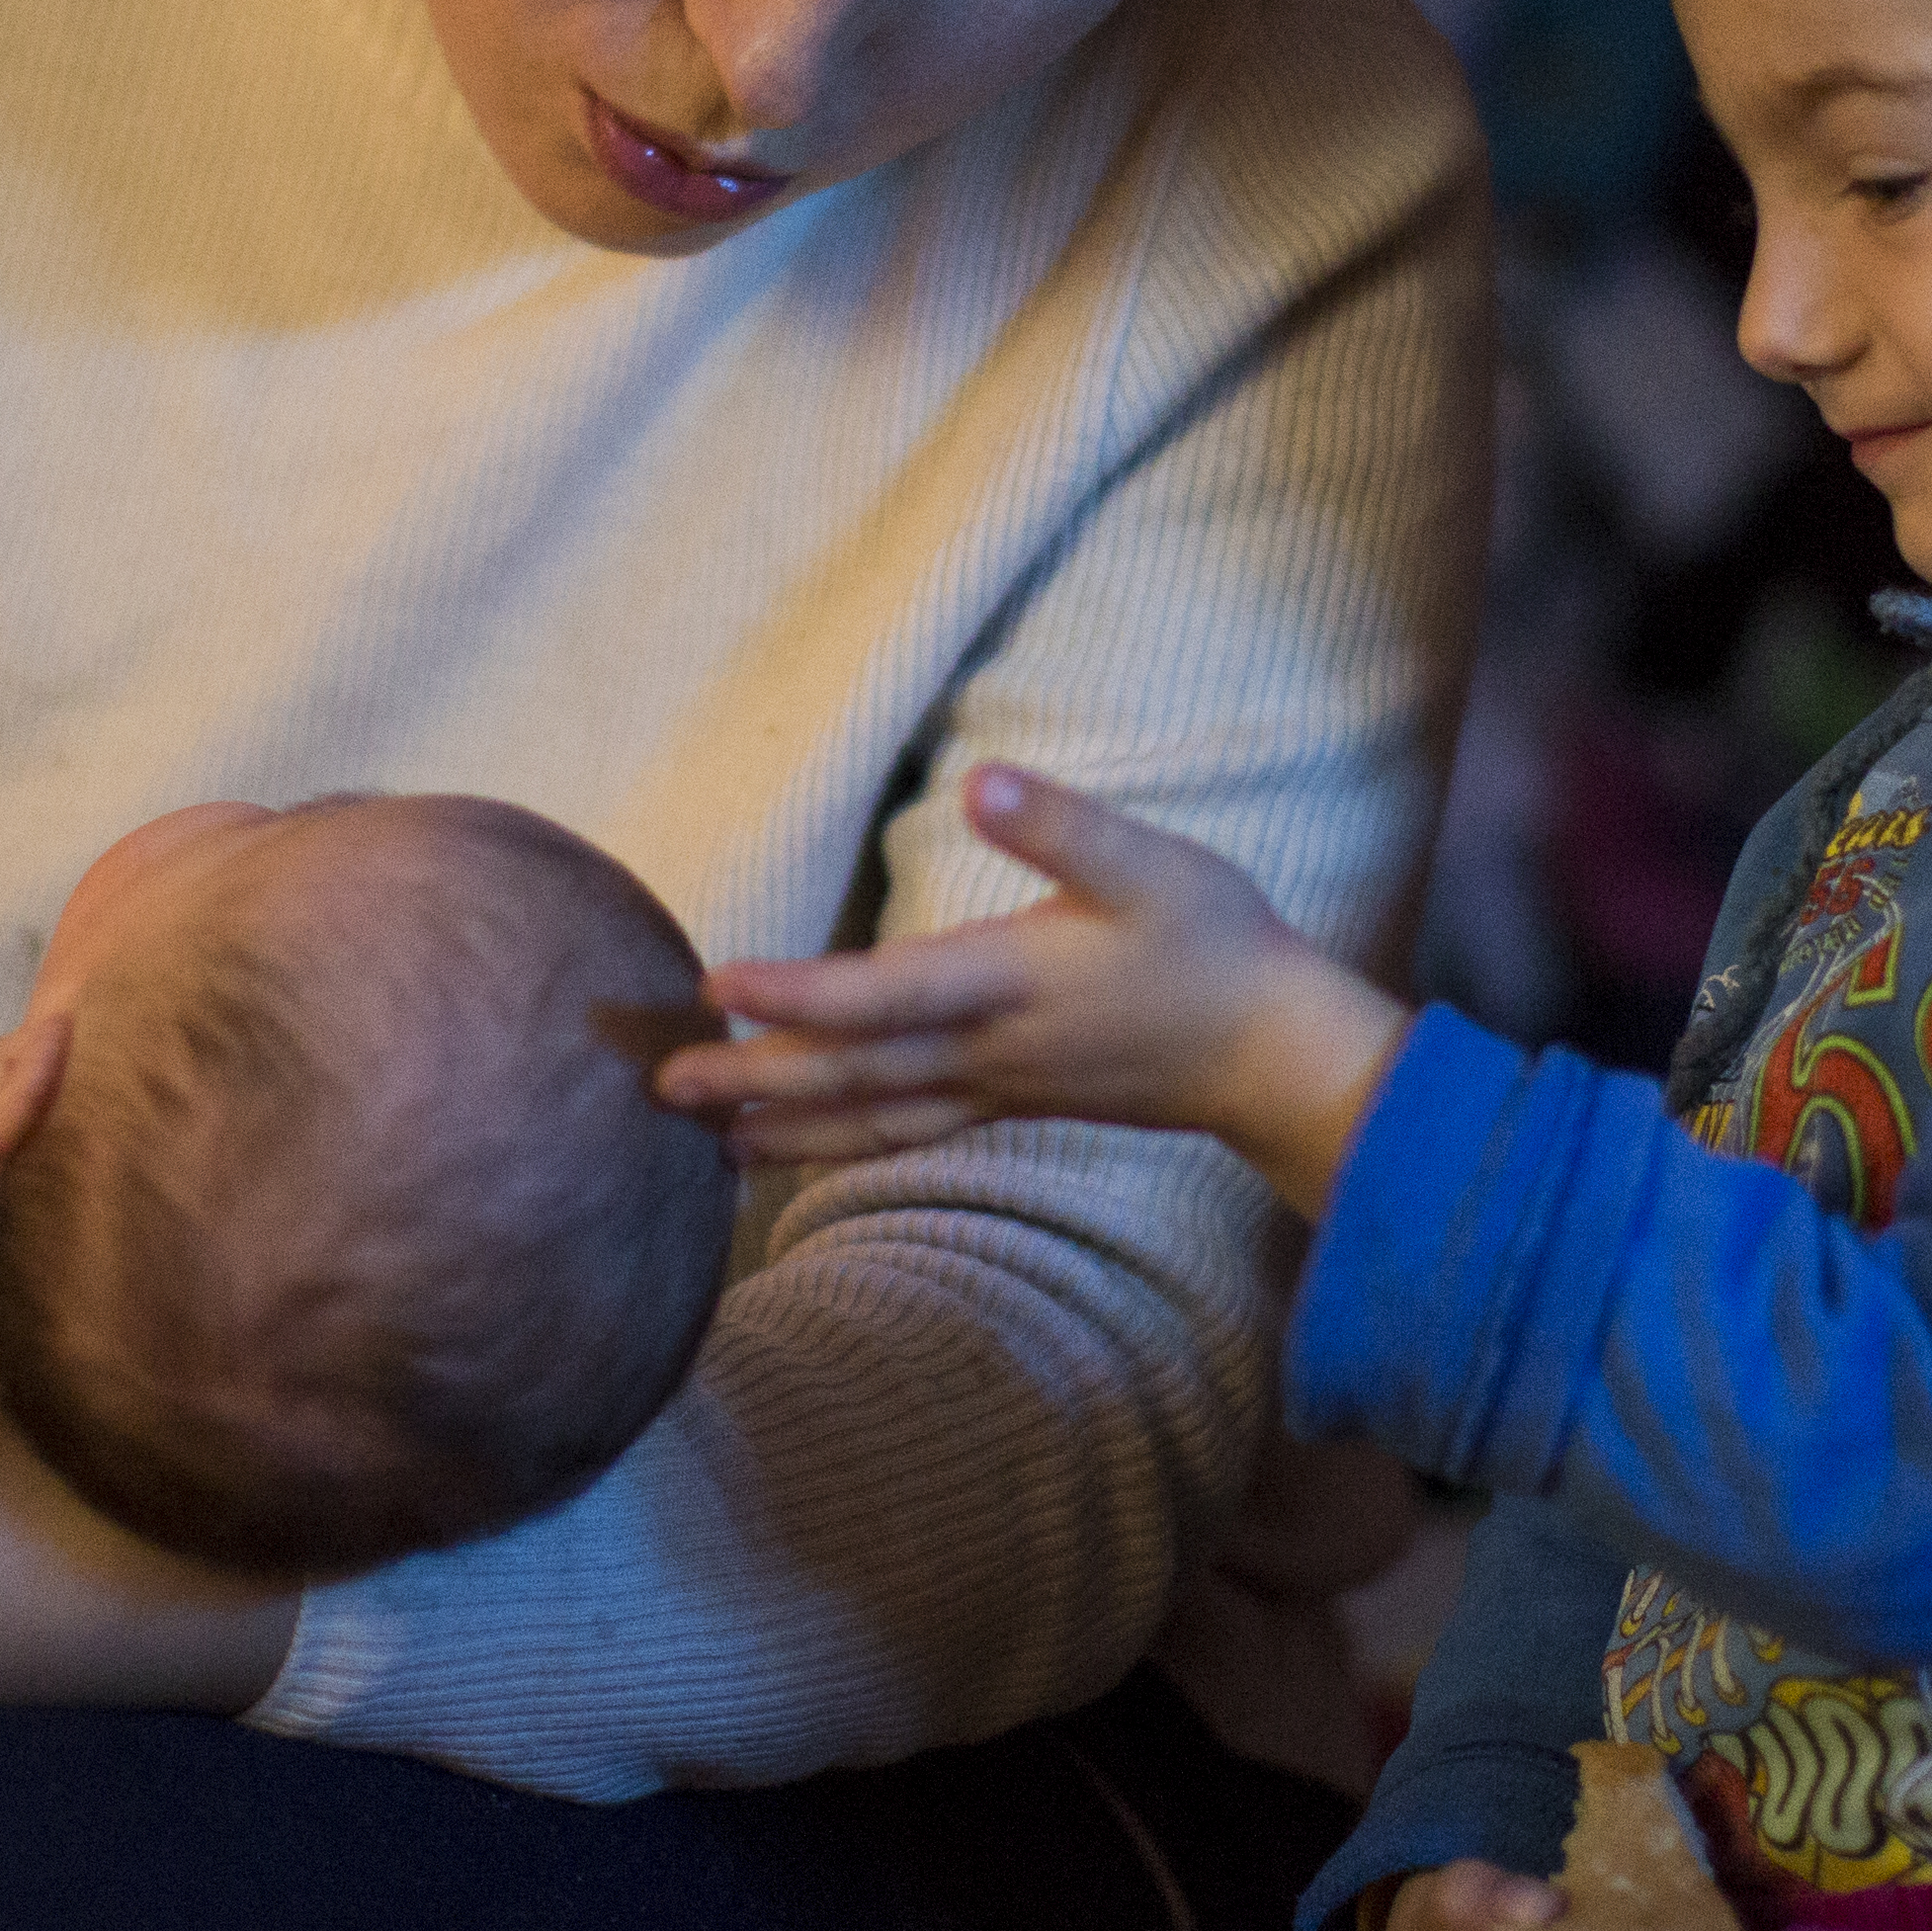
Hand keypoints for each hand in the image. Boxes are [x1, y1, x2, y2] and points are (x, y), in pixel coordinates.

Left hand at [659, 765, 1410, 1213]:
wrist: (1272, 1053)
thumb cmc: (1214, 945)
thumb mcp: (1150, 864)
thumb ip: (1061, 825)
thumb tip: (982, 782)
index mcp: (1011, 982)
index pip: (885, 994)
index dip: (799, 993)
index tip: (718, 983)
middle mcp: (989, 1049)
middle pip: (853, 1071)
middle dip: (755, 1078)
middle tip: (660, 1090)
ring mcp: (995, 1086)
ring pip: (870, 1114)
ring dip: (782, 1123)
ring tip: (700, 1135)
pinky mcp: (1008, 1101)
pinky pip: (902, 1130)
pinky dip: (836, 1142)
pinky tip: (789, 1148)